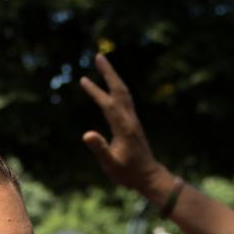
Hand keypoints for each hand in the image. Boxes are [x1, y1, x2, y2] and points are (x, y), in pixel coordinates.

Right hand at [78, 55, 176, 202]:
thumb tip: (86, 134)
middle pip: (120, 90)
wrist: (149, 177)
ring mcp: (133, 120)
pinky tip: (112, 86)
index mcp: (124, 128)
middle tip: (99, 56)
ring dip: (113, 77)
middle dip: (109, 73)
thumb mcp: (111, 165)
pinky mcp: (133, 123)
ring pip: (124, 92)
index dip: (96, 92)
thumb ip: (100, 149)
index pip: (108, 104)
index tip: (84, 80)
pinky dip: (116, 87)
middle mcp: (130, 120)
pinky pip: (124, 99)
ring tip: (103, 64)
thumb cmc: (128, 174)